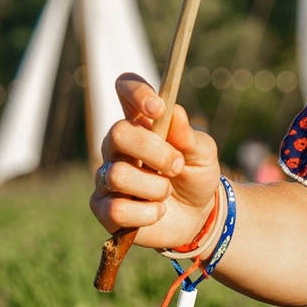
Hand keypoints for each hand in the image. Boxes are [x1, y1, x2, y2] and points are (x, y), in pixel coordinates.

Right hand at [90, 74, 220, 252]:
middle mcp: (118, 145)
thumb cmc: (195, 175)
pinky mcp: (103, 208)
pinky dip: (146, 214)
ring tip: (167, 192)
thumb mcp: (203, 154)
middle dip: (153, 151)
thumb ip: (189, 136)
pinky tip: (157, 212)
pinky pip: (117, 210)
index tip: (158, 108)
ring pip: (118, 175)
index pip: (125, 89)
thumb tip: (174, 111)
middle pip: (118, 133)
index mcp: (141, 121)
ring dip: (154, 187)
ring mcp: (107, 175)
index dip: (136, 92)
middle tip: (177, 165)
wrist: (198, 217)